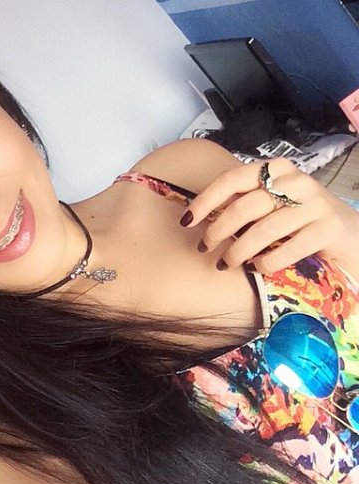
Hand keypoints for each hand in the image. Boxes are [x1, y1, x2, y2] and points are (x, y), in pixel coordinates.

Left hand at [180, 158, 358, 273]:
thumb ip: (243, 205)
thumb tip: (198, 219)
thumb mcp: (271, 205)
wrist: (350, 234)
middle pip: (245, 206)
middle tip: (205, 247)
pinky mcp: (329, 228)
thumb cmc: (299, 221)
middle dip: (218, 230)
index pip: (233, 179)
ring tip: (226, 264)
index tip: (186, 221)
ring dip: (238, 251)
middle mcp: (297, 182)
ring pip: (264, 229)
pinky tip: (255, 268)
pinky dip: (266, 261)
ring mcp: (315, 204)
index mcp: (276, 170)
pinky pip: (288, 248)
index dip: (206, 200)